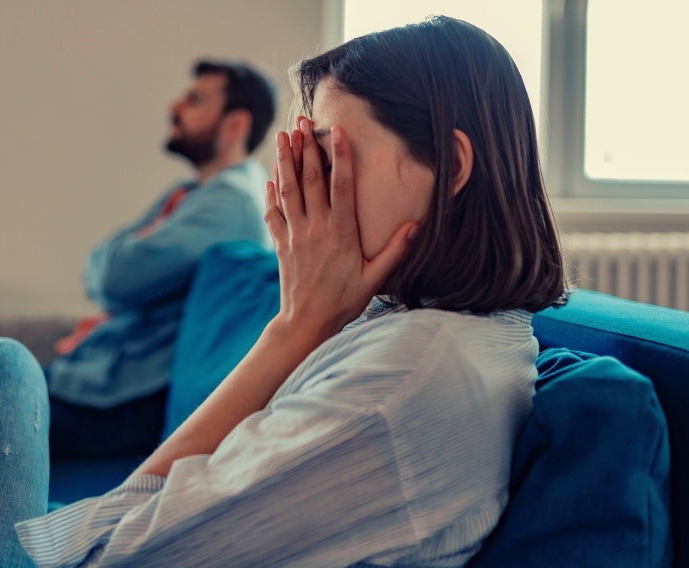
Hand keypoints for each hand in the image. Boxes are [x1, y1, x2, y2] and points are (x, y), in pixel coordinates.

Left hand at [264, 117, 417, 341]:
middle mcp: (316, 228)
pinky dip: (271, 192)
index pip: (341, 186)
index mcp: (341, 232)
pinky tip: (272, 177)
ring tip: (283, 135)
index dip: (340, 156)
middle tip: (302, 122)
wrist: (307, 323)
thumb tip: (416, 225)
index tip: (337, 131)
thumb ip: (395, 250)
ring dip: (285, 160)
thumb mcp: (375, 279)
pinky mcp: (281, 244)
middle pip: (310, 179)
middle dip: (306, 147)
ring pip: (288, 190)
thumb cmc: (344, 302)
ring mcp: (295, 234)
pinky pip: (273, 212)